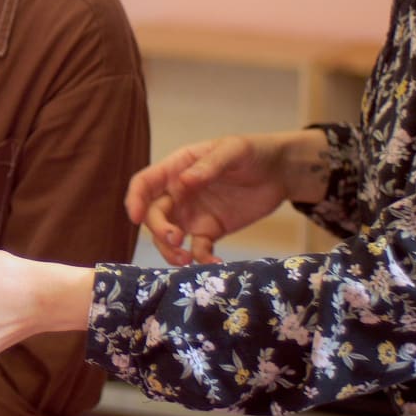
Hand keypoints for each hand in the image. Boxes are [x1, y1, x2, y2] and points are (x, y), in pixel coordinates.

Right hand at [125, 133, 303, 264]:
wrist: (280, 172)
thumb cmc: (253, 152)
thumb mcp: (234, 150)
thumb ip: (209, 165)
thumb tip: (183, 182)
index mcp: (176, 168)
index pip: (144, 183)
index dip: (134, 199)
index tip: (135, 217)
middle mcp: (177, 193)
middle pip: (153, 215)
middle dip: (158, 230)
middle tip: (177, 240)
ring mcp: (192, 214)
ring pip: (167, 237)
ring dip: (170, 251)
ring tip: (187, 260)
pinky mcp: (210, 231)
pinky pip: (197, 249)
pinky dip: (201, 260)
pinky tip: (215, 264)